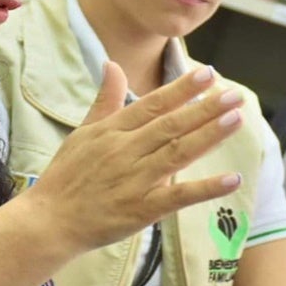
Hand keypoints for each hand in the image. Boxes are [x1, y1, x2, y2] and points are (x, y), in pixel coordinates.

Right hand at [30, 62, 244, 253]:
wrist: (49, 221)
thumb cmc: (67, 176)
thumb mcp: (83, 132)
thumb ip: (105, 100)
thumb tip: (112, 64)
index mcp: (112, 131)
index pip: (153, 105)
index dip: (181, 89)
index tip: (208, 74)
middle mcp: (125, 151)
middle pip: (171, 125)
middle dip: (205, 108)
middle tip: (235, 94)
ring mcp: (134, 180)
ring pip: (177, 153)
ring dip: (209, 136)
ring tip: (236, 119)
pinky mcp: (141, 210)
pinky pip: (178, 196)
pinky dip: (205, 188)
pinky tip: (232, 179)